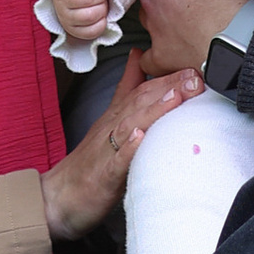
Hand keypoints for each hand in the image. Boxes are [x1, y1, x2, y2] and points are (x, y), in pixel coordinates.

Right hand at [40, 65, 203, 239]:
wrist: (59, 197)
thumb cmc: (90, 162)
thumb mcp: (110, 121)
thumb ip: (126, 90)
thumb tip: (137, 56)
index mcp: (115, 117)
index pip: (142, 90)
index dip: (168, 77)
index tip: (194, 68)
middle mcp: (110, 128)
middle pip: (140, 101)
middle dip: (169, 86)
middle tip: (194, 76)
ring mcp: (106, 151)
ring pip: (130, 125)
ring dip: (153, 110)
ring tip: (175, 98)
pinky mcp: (102, 175)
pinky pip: (115, 160)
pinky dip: (128, 147)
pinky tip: (141, 138)